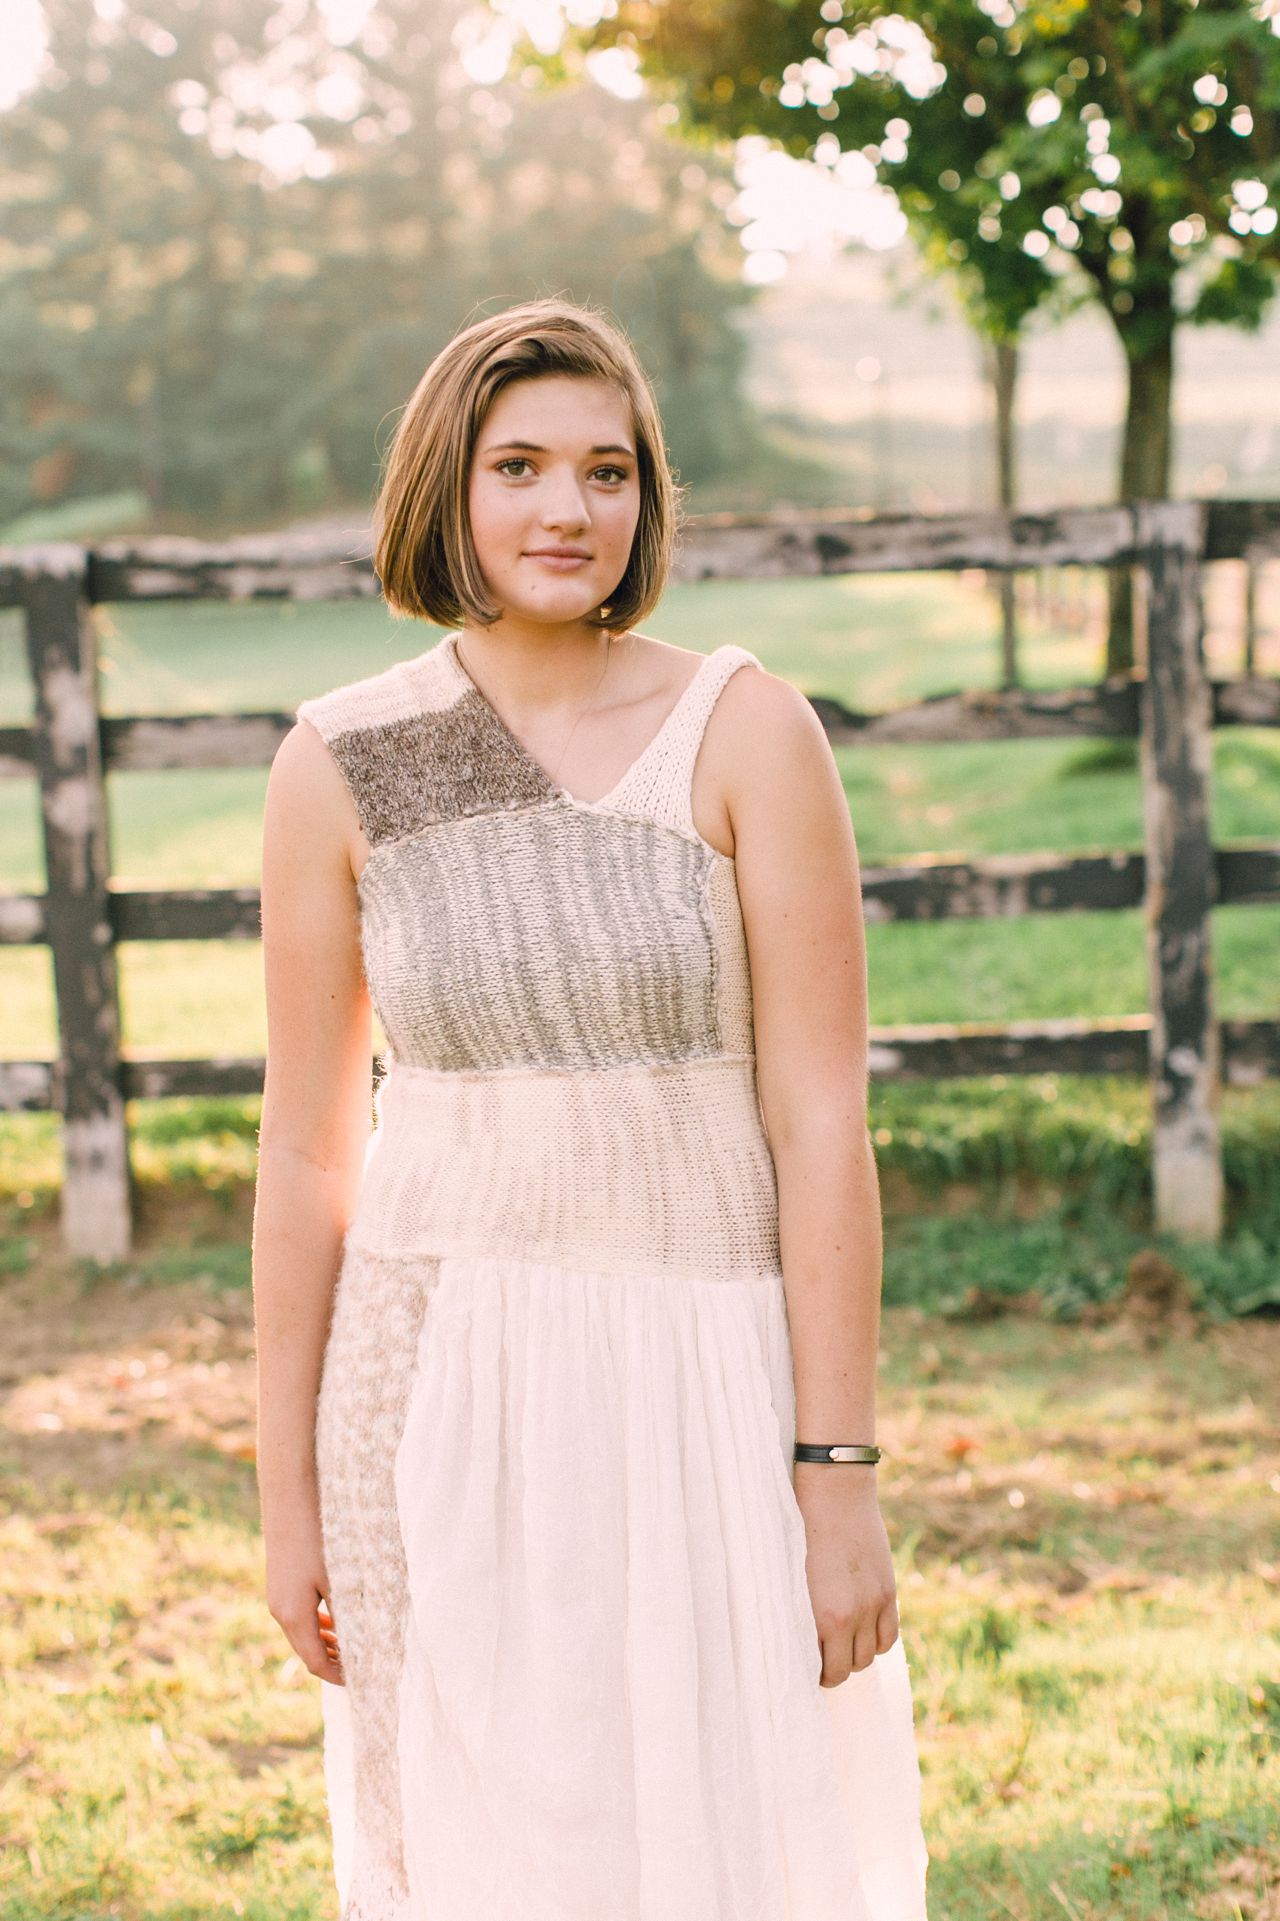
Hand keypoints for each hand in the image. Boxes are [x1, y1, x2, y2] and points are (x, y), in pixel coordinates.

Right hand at [265, 1503, 344, 1684]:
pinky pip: (299, 1617)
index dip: (337, 1676)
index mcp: (294, 1617)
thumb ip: (346, 1613)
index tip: (360, 1679)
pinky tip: (336, 1620)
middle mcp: (280, 1613)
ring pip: (303, 1635)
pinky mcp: (280, 1586)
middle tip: (361, 1667)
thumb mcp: (336, 1579)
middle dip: (333, 1663)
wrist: (288, 1503)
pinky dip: (317, 1626)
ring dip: (326, 1644)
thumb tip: (359, 1644)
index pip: (315, 1662)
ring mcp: (277, 1600)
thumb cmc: (316, 1539)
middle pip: (307, 1652)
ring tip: (352, 1648)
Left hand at [793, 1465, 899, 1687]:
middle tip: (821, 1659)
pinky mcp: (888, 1591)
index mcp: (826, 1616)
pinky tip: (862, 1633)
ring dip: (855, 1656)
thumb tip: (801, 1642)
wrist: (834, 1493)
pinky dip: (877, 1641)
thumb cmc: (799, 1531)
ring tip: (840, 1646)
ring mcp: (875, 1604)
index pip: (829, 1671)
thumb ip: (801, 1615)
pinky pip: (889, 1636)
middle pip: (850, 1667)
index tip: (808, 1669)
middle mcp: (854, 1616)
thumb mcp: (793, 1579)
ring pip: (871, 1655)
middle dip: (835, 1669)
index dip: (818, 1676)